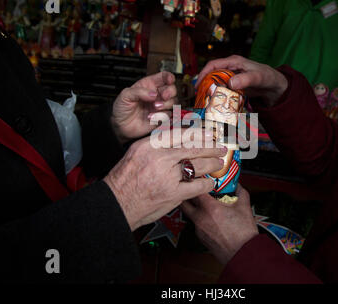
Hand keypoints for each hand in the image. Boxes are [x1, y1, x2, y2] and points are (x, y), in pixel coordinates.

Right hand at [103, 130, 227, 230]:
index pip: (180, 133)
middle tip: (220, 147)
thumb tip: (178, 139)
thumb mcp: (136, 153)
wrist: (117, 203)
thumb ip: (156, 145)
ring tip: (219, 162)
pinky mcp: (173, 193)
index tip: (208, 133)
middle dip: (210, 147)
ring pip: (198, 165)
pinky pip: (197, 186)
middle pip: (193, 147)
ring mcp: (168, 175)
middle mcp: (160, 157)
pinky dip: (206, 184)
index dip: (198, 133)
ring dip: (212, 163)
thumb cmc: (125, 179)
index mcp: (150, 144)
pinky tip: (210, 183)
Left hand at [111, 71, 176, 143]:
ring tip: (154, 107)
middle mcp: (157, 95)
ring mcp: (160, 106)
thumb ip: (139, 92)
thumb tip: (153, 94)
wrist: (121, 126)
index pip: (163, 77)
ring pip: (173, 102)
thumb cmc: (122, 108)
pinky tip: (151, 117)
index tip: (170, 80)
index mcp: (149, 85)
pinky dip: (161, 116)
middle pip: (172, 89)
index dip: (169, 77)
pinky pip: (169, 115)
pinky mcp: (161, 118)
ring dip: (166, 104)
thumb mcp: (125, 95)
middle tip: (163, 96)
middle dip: (170, 92)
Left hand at [181, 185, 258, 264]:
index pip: (195, 189)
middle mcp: (200, 218)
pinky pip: (195, 223)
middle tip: (194, 189)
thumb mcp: (244, 207)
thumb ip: (240, 192)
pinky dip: (199, 218)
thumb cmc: (243, 234)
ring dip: (193, 206)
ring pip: (189, 213)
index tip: (201, 178)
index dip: (196, 181)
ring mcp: (198, 228)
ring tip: (203, 203)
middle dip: (188, 194)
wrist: (243, 253)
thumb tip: (237, 186)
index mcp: (210, 208)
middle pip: (185, 201)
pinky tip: (209, 217)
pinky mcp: (200, 237)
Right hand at [197, 55, 288, 106]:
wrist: (274, 85)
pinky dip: (218, 95)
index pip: (213, 64)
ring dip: (210, 91)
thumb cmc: (267, 77)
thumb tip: (230, 83)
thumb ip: (244, 79)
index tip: (198, 85)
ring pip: (216, 82)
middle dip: (204, 84)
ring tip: (204, 101)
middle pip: (212, 74)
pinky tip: (215, 103)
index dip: (203, 73)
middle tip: (199, 96)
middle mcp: (230, 68)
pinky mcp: (233, 85)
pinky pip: (222, 89)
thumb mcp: (257, 77)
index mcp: (233, 61)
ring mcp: (231, 77)